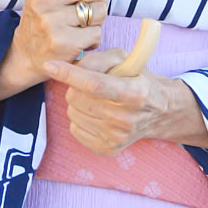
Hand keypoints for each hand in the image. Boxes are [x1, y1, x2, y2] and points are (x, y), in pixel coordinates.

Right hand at [10, 0, 119, 88]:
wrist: (27, 51)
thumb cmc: (47, 14)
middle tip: (88, 7)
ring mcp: (50, 20)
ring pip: (99, 11)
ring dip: (98, 19)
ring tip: (81, 24)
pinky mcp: (61, 42)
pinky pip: (96, 33)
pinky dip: (93, 37)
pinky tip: (79, 39)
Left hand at [43, 49, 207, 153]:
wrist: (158, 111)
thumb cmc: (137, 79)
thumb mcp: (124, 60)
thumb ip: (99, 58)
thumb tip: (74, 66)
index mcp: (134, 92)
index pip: (94, 84)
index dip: (69, 74)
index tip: (49, 66)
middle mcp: (126, 118)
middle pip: (79, 99)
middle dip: (74, 86)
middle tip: (87, 83)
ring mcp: (117, 137)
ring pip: (73, 113)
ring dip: (76, 102)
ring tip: (94, 98)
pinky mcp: (108, 149)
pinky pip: (75, 129)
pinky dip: (79, 118)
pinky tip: (95, 112)